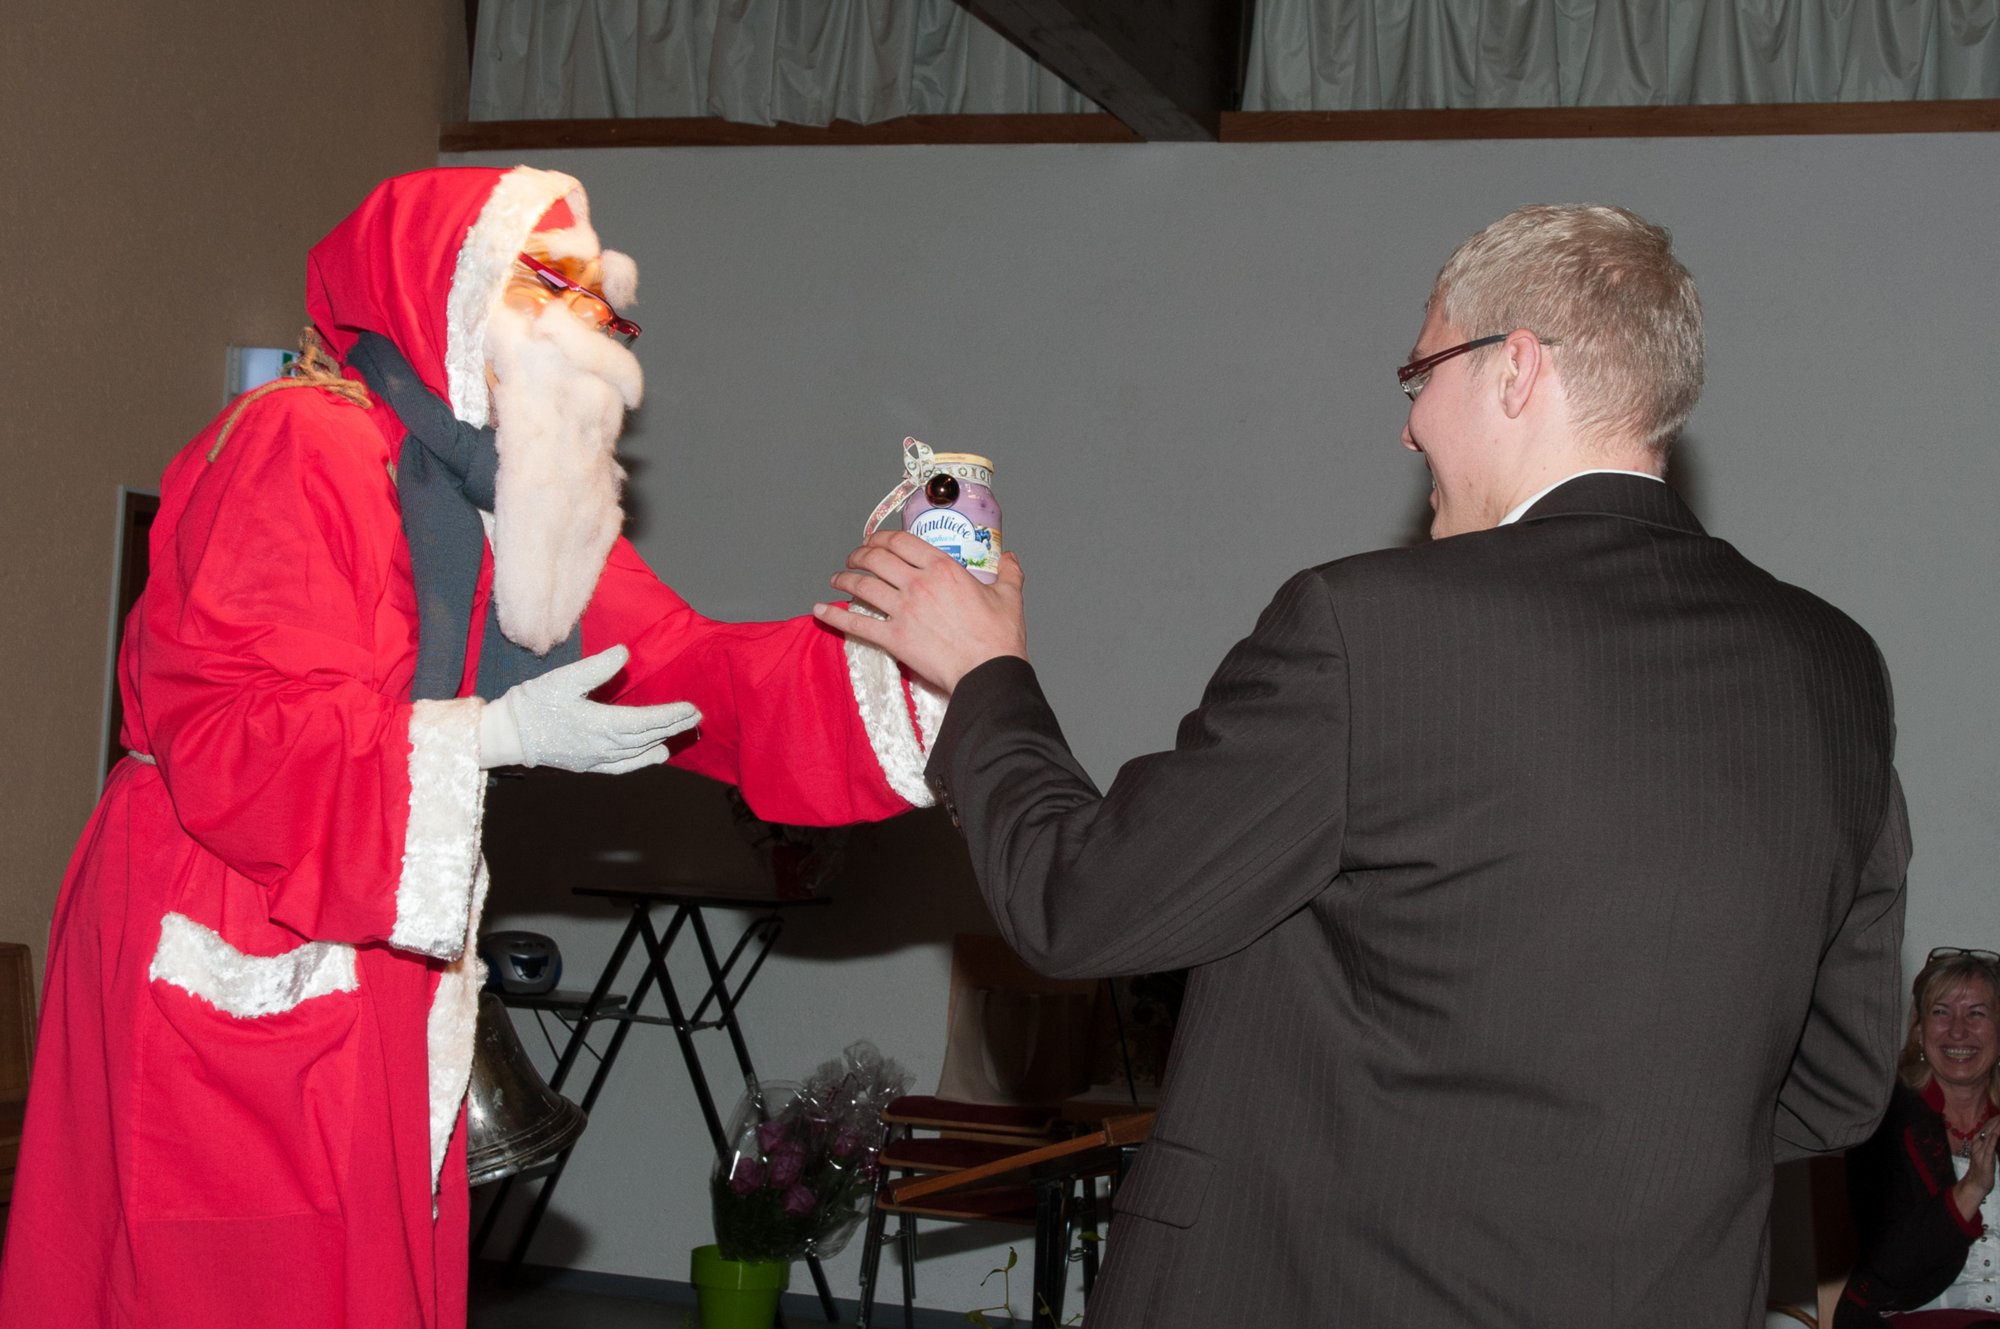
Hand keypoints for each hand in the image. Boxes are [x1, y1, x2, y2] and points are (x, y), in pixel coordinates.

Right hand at [478, 644, 700, 773]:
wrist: (508, 734)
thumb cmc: (533, 703)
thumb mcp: (564, 678)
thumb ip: (597, 667)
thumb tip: (624, 653)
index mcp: (599, 724)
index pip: (645, 721)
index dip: (670, 715)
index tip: (691, 708)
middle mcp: (602, 746)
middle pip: (646, 736)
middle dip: (673, 726)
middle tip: (696, 717)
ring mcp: (595, 758)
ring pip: (638, 751)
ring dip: (662, 740)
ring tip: (682, 732)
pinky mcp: (587, 764)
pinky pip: (623, 765)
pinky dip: (642, 760)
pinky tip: (656, 755)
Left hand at [812, 531, 1027, 695]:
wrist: (988, 672)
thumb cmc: (998, 638)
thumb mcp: (1009, 597)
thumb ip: (1009, 573)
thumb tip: (1010, 558)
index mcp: (943, 568)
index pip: (902, 541)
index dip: (882, 537)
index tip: (875, 540)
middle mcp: (918, 584)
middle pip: (877, 559)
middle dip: (859, 554)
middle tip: (854, 557)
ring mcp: (903, 611)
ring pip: (863, 586)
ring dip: (844, 579)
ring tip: (837, 578)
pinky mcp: (894, 639)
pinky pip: (856, 624)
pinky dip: (834, 615)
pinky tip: (820, 610)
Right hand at [1955, 1123, 1997, 1222]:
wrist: (1975, 1184)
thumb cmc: (1982, 1170)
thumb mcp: (1986, 1154)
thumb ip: (1990, 1144)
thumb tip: (1996, 1135)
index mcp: (1977, 1142)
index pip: (1986, 1127)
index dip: (1994, 1120)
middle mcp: (1977, 1145)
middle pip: (1987, 1129)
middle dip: (1996, 1121)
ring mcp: (1980, 1152)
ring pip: (1987, 1137)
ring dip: (1995, 1127)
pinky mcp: (1984, 1161)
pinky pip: (1988, 1149)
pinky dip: (1991, 1140)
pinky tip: (1995, 1134)